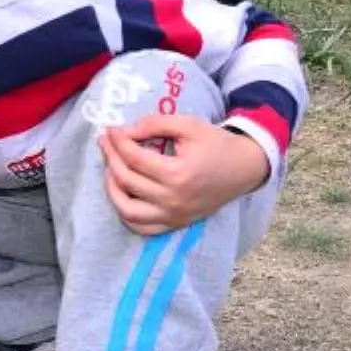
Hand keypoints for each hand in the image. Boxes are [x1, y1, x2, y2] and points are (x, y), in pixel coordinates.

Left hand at [98, 114, 269, 235]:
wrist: (243, 169)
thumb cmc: (216, 144)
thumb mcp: (189, 125)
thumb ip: (155, 123)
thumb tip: (123, 132)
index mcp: (179, 174)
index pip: (134, 158)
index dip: (117, 142)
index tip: (110, 130)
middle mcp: (173, 200)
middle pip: (126, 180)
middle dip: (110, 158)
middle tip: (106, 143)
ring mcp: (173, 216)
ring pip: (126, 209)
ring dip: (112, 188)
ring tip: (110, 169)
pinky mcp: (174, 224)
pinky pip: (140, 227)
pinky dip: (125, 213)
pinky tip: (122, 193)